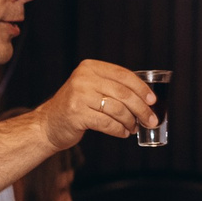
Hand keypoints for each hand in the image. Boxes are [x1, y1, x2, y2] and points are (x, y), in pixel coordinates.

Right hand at [40, 61, 158, 149]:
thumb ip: (113, 87)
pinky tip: (123, 133)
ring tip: (133, 127)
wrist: (48, 123)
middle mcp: (83, 78)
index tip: (152, 101)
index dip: (141, 88)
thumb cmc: (76, 106)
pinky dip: (119, 130)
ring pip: (117, 109)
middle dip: (141, 109)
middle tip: (151, 120)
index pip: (123, 75)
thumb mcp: (91, 88)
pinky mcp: (77, 114)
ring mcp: (79, 96)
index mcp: (90, 67)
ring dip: (130, 121)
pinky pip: (107, 123)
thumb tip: (147, 99)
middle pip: (123, 93)